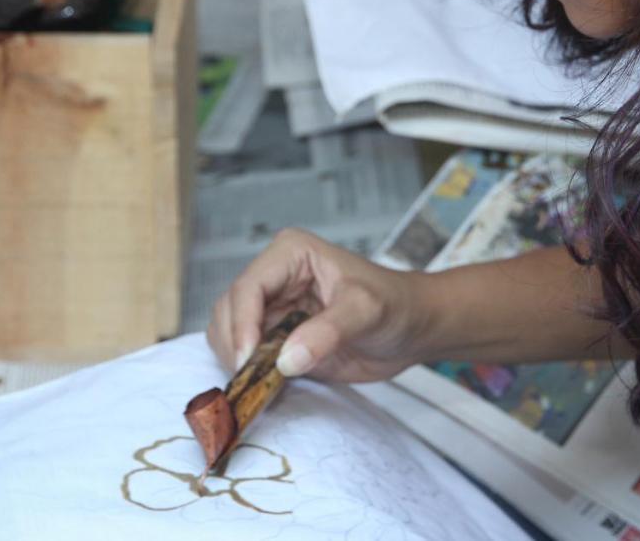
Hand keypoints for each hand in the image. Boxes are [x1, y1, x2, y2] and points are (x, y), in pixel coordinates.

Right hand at [207, 228, 432, 382]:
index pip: (248, 287)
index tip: (248, 359)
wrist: (412, 328)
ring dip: (237, 360)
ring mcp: (272, 308)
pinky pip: (245, 356)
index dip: (242, 324)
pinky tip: (267, 385)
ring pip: (228, 334)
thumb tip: (285, 360)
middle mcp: (274, 278)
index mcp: (291, 254)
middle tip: (251, 378)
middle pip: (228, 311)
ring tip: (261, 382)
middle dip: (235, 345)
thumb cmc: (395, 305)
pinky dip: (248, 373)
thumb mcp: (366, 312)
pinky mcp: (276, 337)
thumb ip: (328, 332)